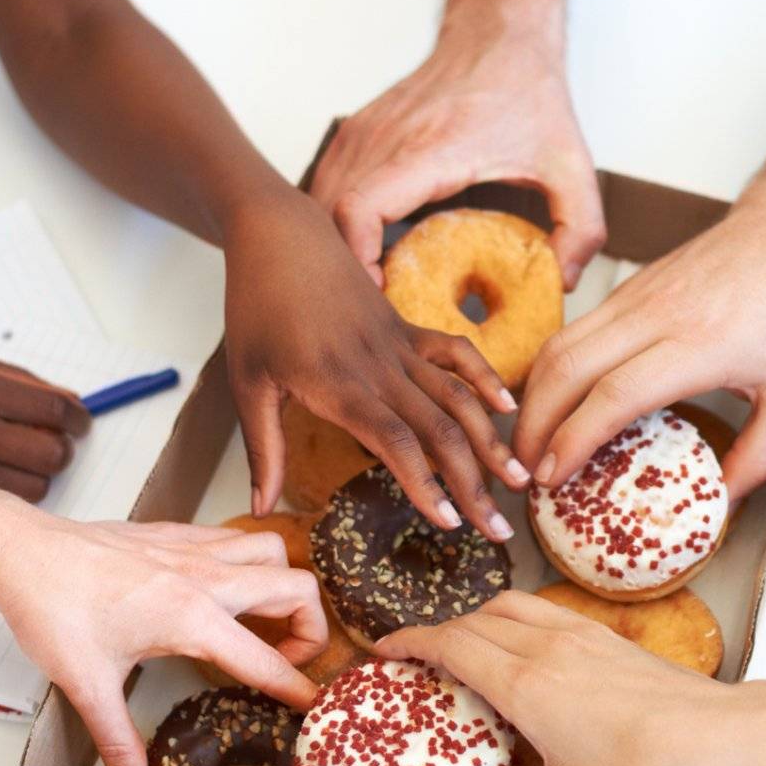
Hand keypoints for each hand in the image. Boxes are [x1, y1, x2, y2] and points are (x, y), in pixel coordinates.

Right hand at [0, 344, 89, 502]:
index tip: (80, 423)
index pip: (52, 407)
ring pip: (37, 483)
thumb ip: (14, 376)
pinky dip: (18, 491)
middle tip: (52, 440)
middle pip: (52, 450)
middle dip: (62, 446)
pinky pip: (11, 501)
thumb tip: (66, 398)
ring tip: (20, 458)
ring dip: (40, 472)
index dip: (76, 418)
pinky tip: (0, 475)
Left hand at [0, 513, 326, 765]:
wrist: (21, 553)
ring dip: (284, 584)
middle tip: (286, 659)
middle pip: (298, 589)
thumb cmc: (52, 610)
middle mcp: (205, 578)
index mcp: (192, 618)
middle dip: (310, 628)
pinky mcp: (177, 533)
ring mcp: (194, 549)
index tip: (316, 705)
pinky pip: (237, 538)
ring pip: (274, 552)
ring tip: (263, 620)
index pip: (265, 660)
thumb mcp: (87, 684)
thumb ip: (118, 740)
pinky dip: (249, 561)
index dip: (298, 688)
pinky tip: (224, 589)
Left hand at [222, 190, 529, 537]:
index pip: (396, 442)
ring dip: (492, 441)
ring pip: (458, 396)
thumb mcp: (246, 383)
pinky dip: (486, 378)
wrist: (277, 235)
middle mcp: (379, 367)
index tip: (450, 524)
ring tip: (520, 480)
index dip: (427, 484)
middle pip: (440, 430)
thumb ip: (262, 449)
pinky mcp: (407, 327)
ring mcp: (399, 344)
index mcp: (338, 384)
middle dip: (473, 483)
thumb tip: (262, 508)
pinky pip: (456, 352)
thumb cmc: (255, 309)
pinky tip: (510, 410)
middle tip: (498, 530)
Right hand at [310, 24, 606, 289]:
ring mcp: (364, 132)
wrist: (500, 34)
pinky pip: (328, 185)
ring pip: (320, 201)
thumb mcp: (573, 165)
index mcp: (430, 149)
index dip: (358, 263)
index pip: (359, 211)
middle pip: (328, 215)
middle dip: (345, 268)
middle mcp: (385, 138)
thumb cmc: (530, 95)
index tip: (382, 297)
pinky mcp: (357, 132)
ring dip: (336, 245)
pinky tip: (366, 251)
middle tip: (379, 310)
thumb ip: (583, 227)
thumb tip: (564, 282)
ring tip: (371, 287)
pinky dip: (335, 222)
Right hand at [374, 591, 749, 765]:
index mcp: (525, 682)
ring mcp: (579, 634)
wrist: (716, 733)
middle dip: (438, 634)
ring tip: (466, 649)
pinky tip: (526, 651)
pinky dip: (517, 619)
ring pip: (510, 606)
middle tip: (417, 660)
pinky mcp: (605, 636)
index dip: (411, 642)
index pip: (451, 645)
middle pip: (473, 622)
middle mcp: (546, 646)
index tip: (384, 649)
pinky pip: (544, 611)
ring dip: (477, 619)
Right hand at [515, 194, 765, 497]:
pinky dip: (550, 370)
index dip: (575, 439)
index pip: (615, 393)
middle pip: (568, 368)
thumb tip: (721, 502)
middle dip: (534, 425)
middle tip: (525, 471)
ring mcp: (636, 296)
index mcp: (700, 345)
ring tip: (529, 442)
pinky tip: (554, 401)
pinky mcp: (628, 288)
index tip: (553, 477)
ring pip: (560, 344)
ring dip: (532, 396)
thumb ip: (759, 455)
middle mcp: (657, 316)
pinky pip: (573, 330)